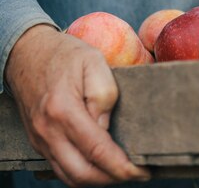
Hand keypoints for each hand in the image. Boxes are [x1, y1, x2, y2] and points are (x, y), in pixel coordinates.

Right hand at [5, 24, 149, 186]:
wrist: (26, 53)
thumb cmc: (64, 55)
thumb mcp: (93, 62)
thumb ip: (104, 94)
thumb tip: (107, 128)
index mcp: (63, 111)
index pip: (97, 150)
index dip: (122, 166)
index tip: (143, 171)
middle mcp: (48, 131)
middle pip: (81, 173)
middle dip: (112, 179)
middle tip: (137, 174)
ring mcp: (40, 139)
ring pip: (69, 175)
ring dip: (97, 180)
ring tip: (122, 171)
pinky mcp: (39, 141)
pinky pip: (60, 166)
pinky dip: (82, 172)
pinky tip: (101, 164)